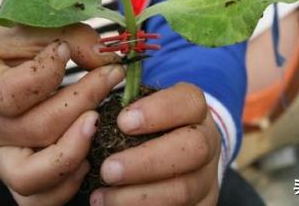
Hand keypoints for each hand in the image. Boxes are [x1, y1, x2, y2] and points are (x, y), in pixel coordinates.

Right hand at [0, 24, 124, 204]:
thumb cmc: (8, 52)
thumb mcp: (30, 30)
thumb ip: (69, 38)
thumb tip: (107, 58)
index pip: (10, 93)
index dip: (48, 73)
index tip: (67, 50)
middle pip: (33, 130)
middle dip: (82, 102)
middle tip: (111, 77)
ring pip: (30, 177)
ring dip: (73, 151)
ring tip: (96, 122)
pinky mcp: (12, 176)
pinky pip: (35, 201)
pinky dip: (65, 187)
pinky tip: (86, 155)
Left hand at [90, 83, 221, 205]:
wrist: (175, 159)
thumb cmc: (147, 129)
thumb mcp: (140, 110)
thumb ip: (123, 109)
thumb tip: (90, 115)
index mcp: (194, 109)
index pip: (189, 102)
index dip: (159, 111)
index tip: (123, 121)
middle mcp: (208, 141)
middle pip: (193, 148)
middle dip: (147, 161)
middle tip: (108, 170)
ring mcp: (208, 177)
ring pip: (184, 189)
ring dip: (138, 196)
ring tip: (101, 197)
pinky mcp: (203, 204)